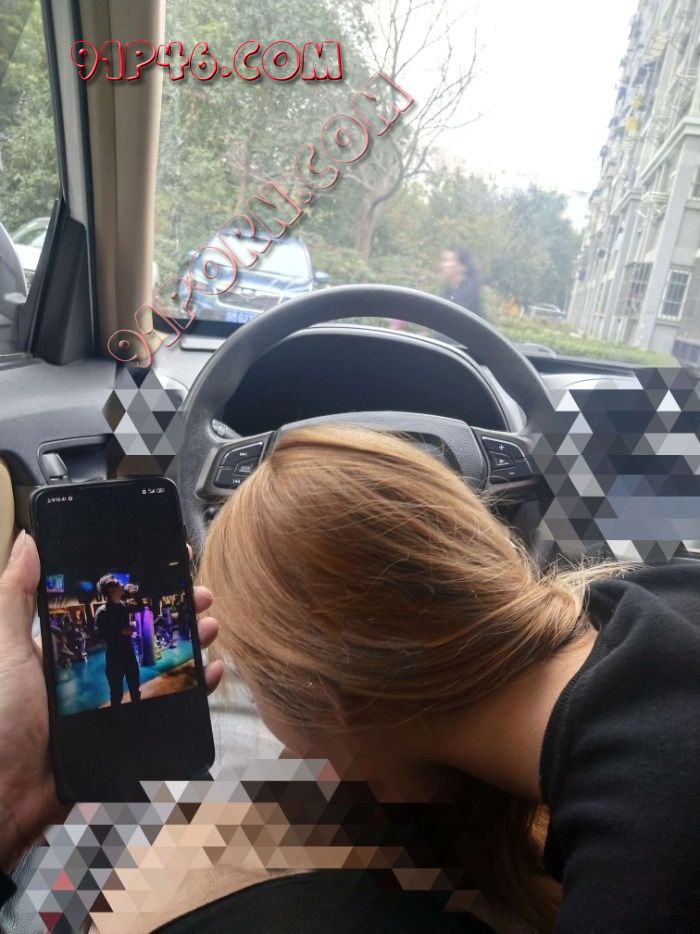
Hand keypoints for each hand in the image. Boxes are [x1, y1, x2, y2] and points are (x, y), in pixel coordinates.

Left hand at [0, 532, 223, 874]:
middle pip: (143, 631)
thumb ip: (15, 594)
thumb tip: (27, 540)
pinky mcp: (127, 732)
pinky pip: (170, 706)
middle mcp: (90, 668)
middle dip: (174, 608)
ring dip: (190, 641)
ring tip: (210, 625)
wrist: (5, 796)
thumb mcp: (5, 648)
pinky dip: (195, 688)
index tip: (165, 561)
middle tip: (199, 592)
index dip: (139, 585)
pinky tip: (210, 671)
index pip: (108, 606)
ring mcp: (111, 700)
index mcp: (61, 646)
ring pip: (161, 663)